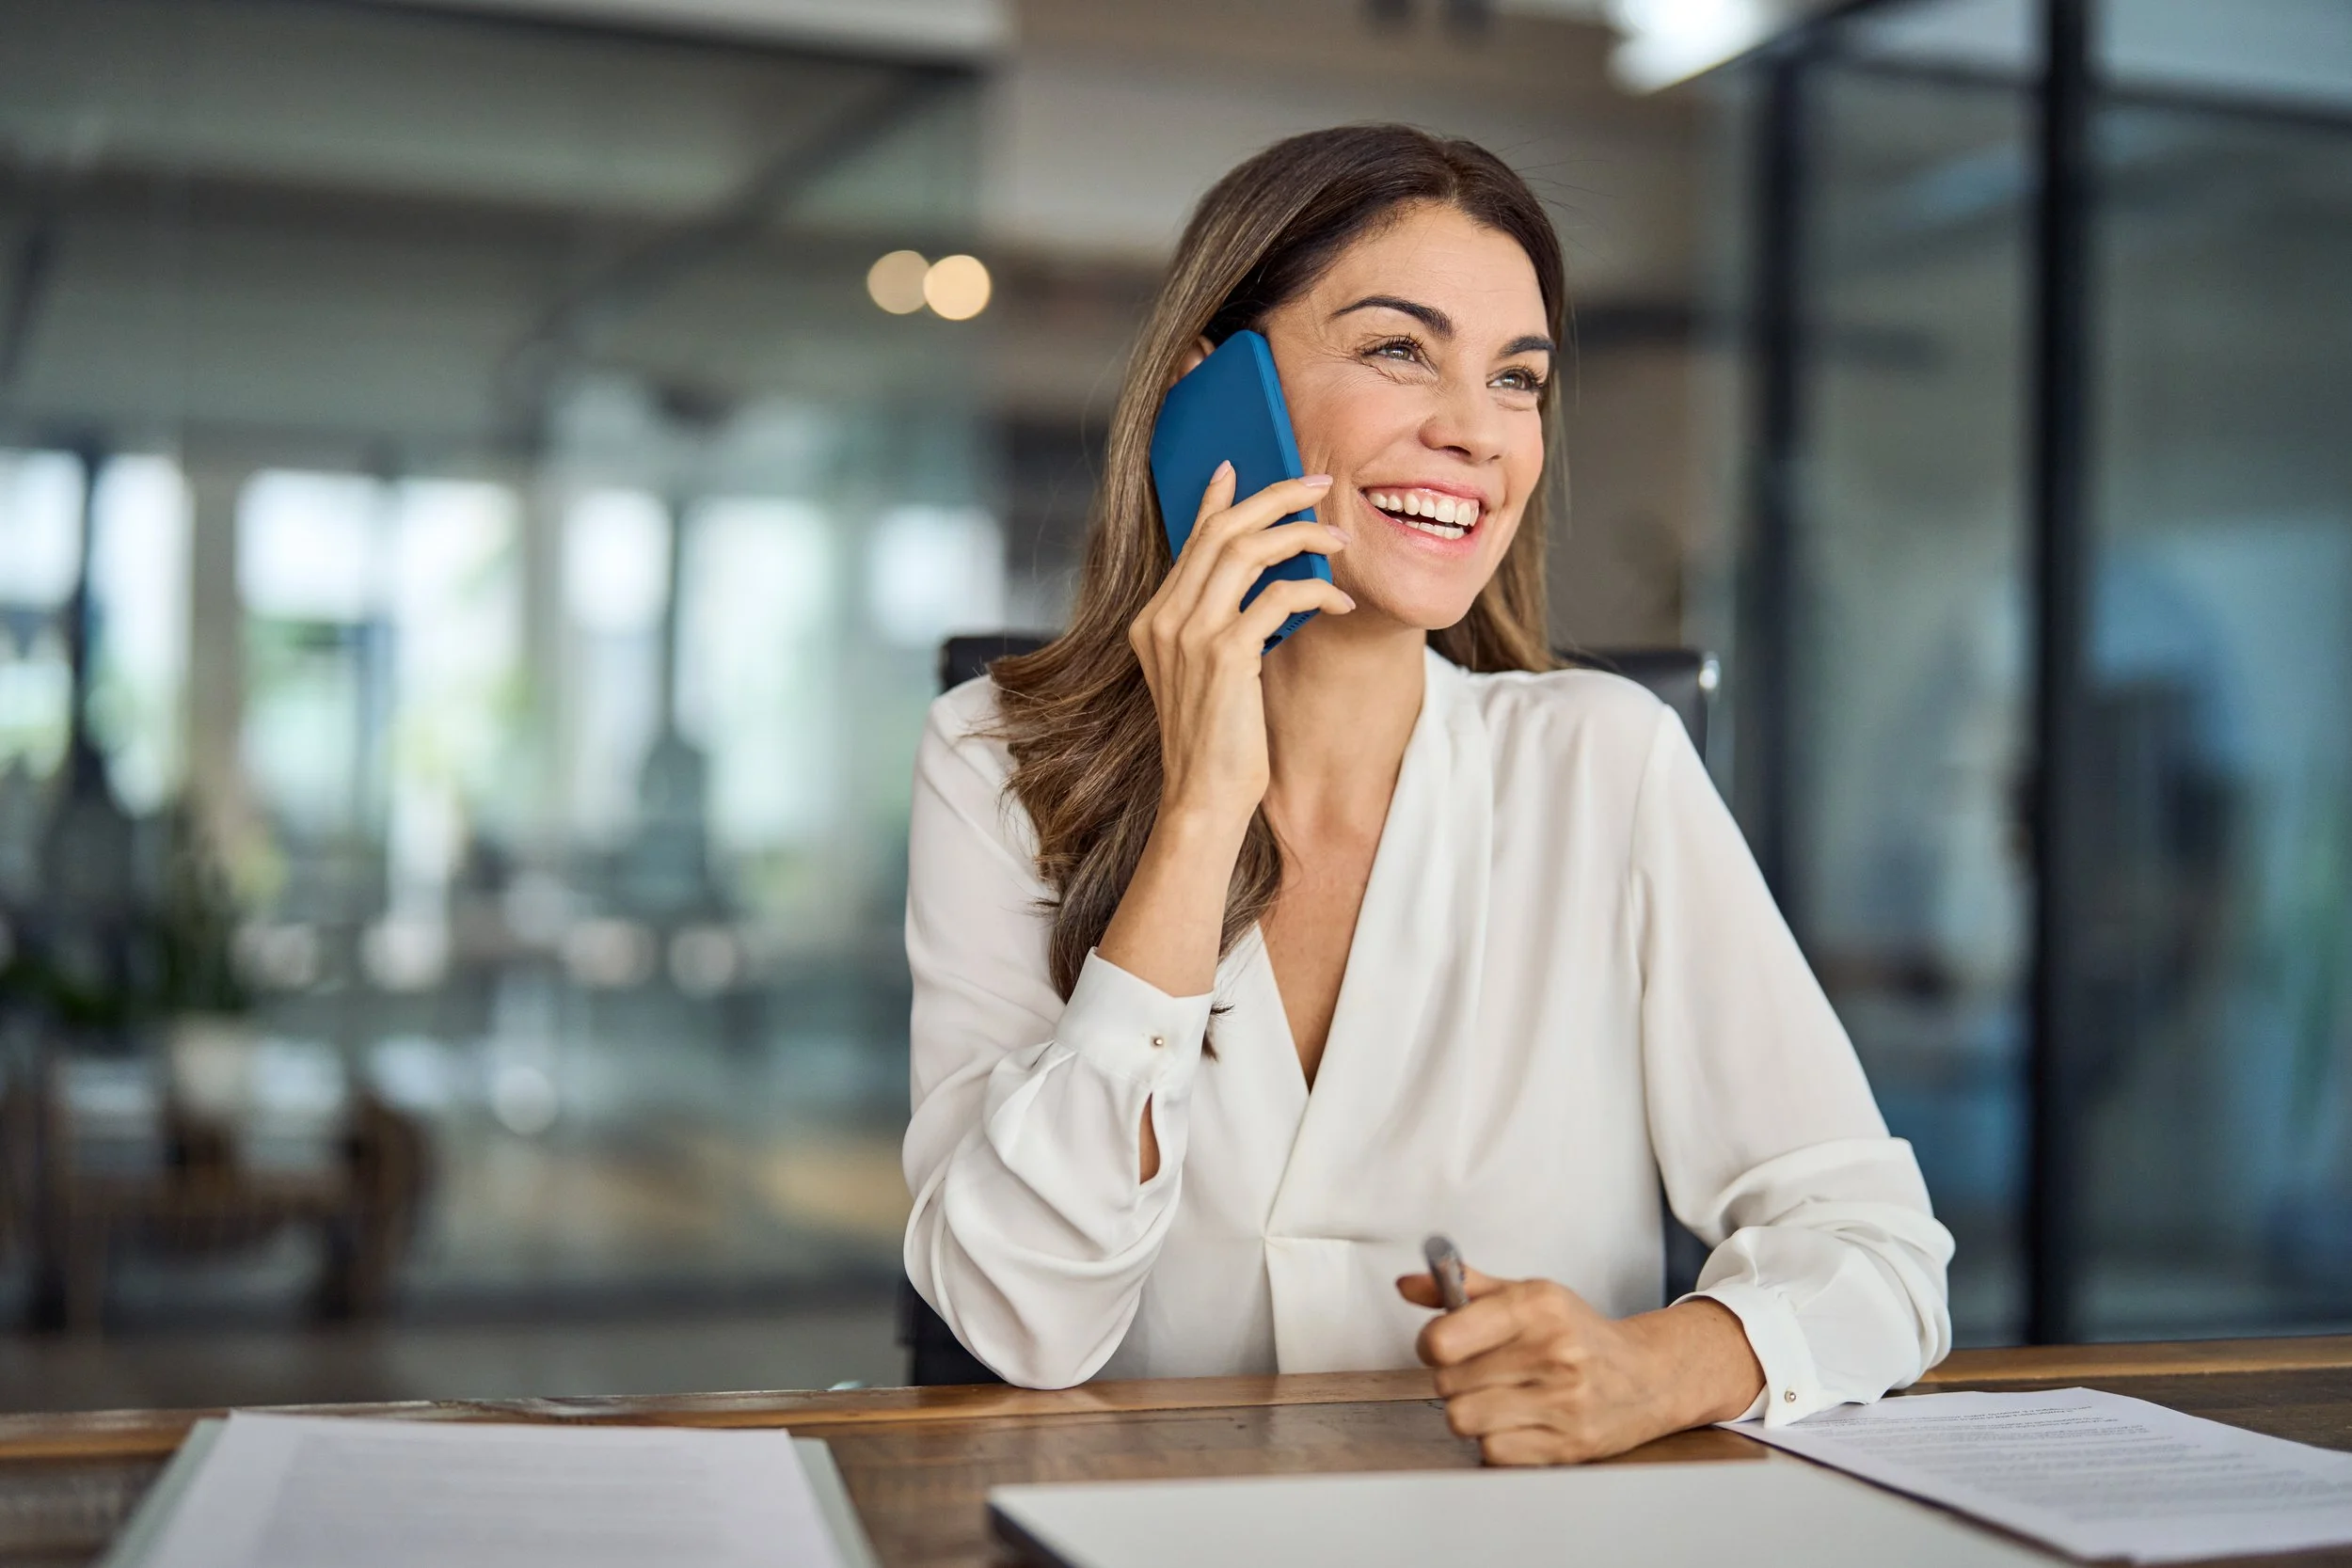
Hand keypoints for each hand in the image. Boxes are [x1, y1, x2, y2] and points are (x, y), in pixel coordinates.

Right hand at [1128, 462, 1352, 830]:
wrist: (1203, 798)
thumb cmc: (1215, 742)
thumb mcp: (1207, 674)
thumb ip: (1218, 626)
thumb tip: (1262, 582)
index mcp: (1153, 620)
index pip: (1190, 541)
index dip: (1216, 500)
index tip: (1237, 468)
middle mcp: (1164, 619)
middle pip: (1221, 532)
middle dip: (1274, 498)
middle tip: (1317, 486)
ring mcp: (1189, 635)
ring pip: (1246, 550)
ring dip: (1300, 535)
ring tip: (1337, 539)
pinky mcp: (1224, 655)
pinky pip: (1277, 598)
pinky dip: (1313, 591)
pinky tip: (1337, 603)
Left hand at [1397, 1267, 1763, 1465]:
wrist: (1647, 1376)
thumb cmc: (1576, 1333)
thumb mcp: (1525, 1295)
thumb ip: (1462, 1286)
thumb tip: (1407, 1285)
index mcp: (1536, 1306)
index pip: (1443, 1339)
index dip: (1431, 1345)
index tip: (1443, 1345)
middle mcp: (1552, 1352)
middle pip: (1447, 1384)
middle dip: (1454, 1380)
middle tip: (1482, 1373)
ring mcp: (1564, 1402)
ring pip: (1464, 1421)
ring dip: (1471, 1413)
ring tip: (1497, 1399)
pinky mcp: (1569, 1445)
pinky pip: (1494, 1453)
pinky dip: (1496, 1442)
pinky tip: (1517, 1423)